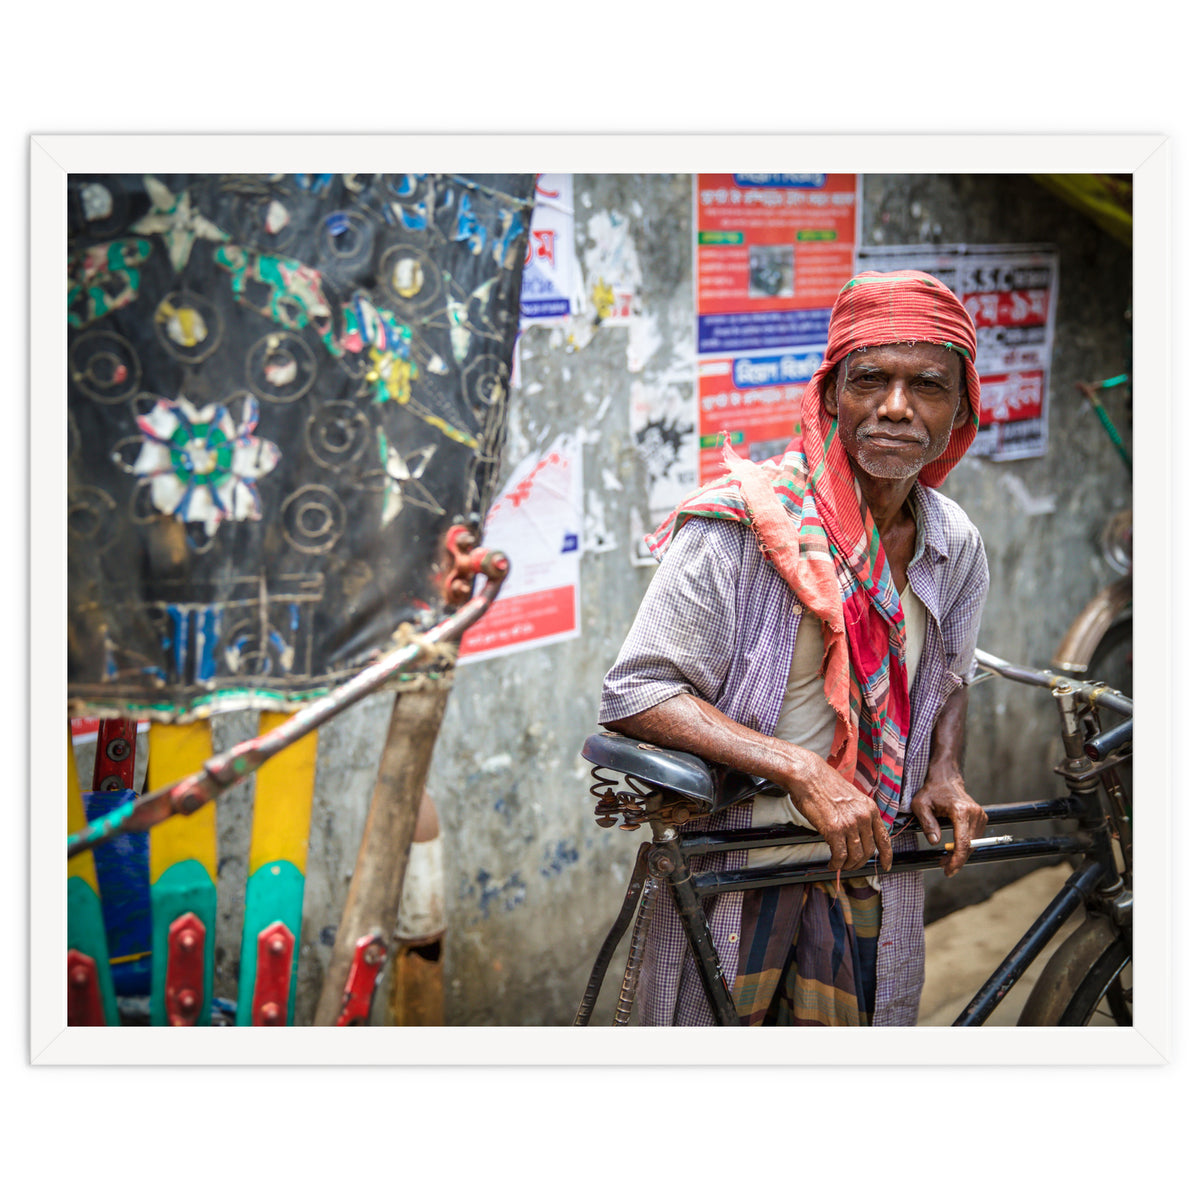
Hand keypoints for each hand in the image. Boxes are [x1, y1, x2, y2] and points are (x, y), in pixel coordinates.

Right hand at [788, 753, 892, 874]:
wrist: (808, 776)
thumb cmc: (824, 784)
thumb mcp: (851, 797)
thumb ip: (858, 814)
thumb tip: (857, 833)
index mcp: (869, 808)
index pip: (884, 838)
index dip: (886, 855)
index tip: (886, 865)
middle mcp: (863, 817)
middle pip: (869, 851)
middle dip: (860, 862)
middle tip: (851, 866)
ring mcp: (850, 824)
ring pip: (855, 856)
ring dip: (848, 865)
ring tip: (840, 865)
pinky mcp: (834, 830)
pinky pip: (840, 855)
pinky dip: (836, 864)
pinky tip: (832, 864)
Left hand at [910, 775, 986, 875]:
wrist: (945, 779)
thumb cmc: (931, 791)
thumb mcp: (920, 805)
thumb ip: (927, 823)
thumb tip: (935, 842)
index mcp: (961, 811)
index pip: (963, 842)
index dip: (957, 859)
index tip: (949, 871)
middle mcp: (975, 814)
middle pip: (970, 846)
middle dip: (957, 860)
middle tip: (943, 866)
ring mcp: (980, 816)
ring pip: (973, 844)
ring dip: (961, 854)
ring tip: (945, 859)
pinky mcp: (981, 818)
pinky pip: (974, 838)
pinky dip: (964, 847)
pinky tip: (952, 849)